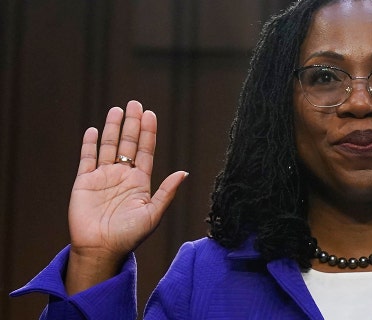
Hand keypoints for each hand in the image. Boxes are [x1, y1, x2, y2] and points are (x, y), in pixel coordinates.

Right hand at [65, 101, 186, 293]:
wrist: (101, 249)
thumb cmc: (130, 236)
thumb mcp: (153, 213)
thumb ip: (166, 192)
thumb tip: (184, 172)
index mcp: (140, 182)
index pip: (145, 151)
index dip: (147, 132)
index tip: (150, 114)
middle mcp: (122, 176)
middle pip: (128, 144)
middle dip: (132, 123)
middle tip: (135, 103)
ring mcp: (103, 177)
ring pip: (108, 146)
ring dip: (113, 128)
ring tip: (117, 109)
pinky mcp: (84, 182)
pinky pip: (87, 159)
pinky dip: (90, 144)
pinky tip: (94, 130)